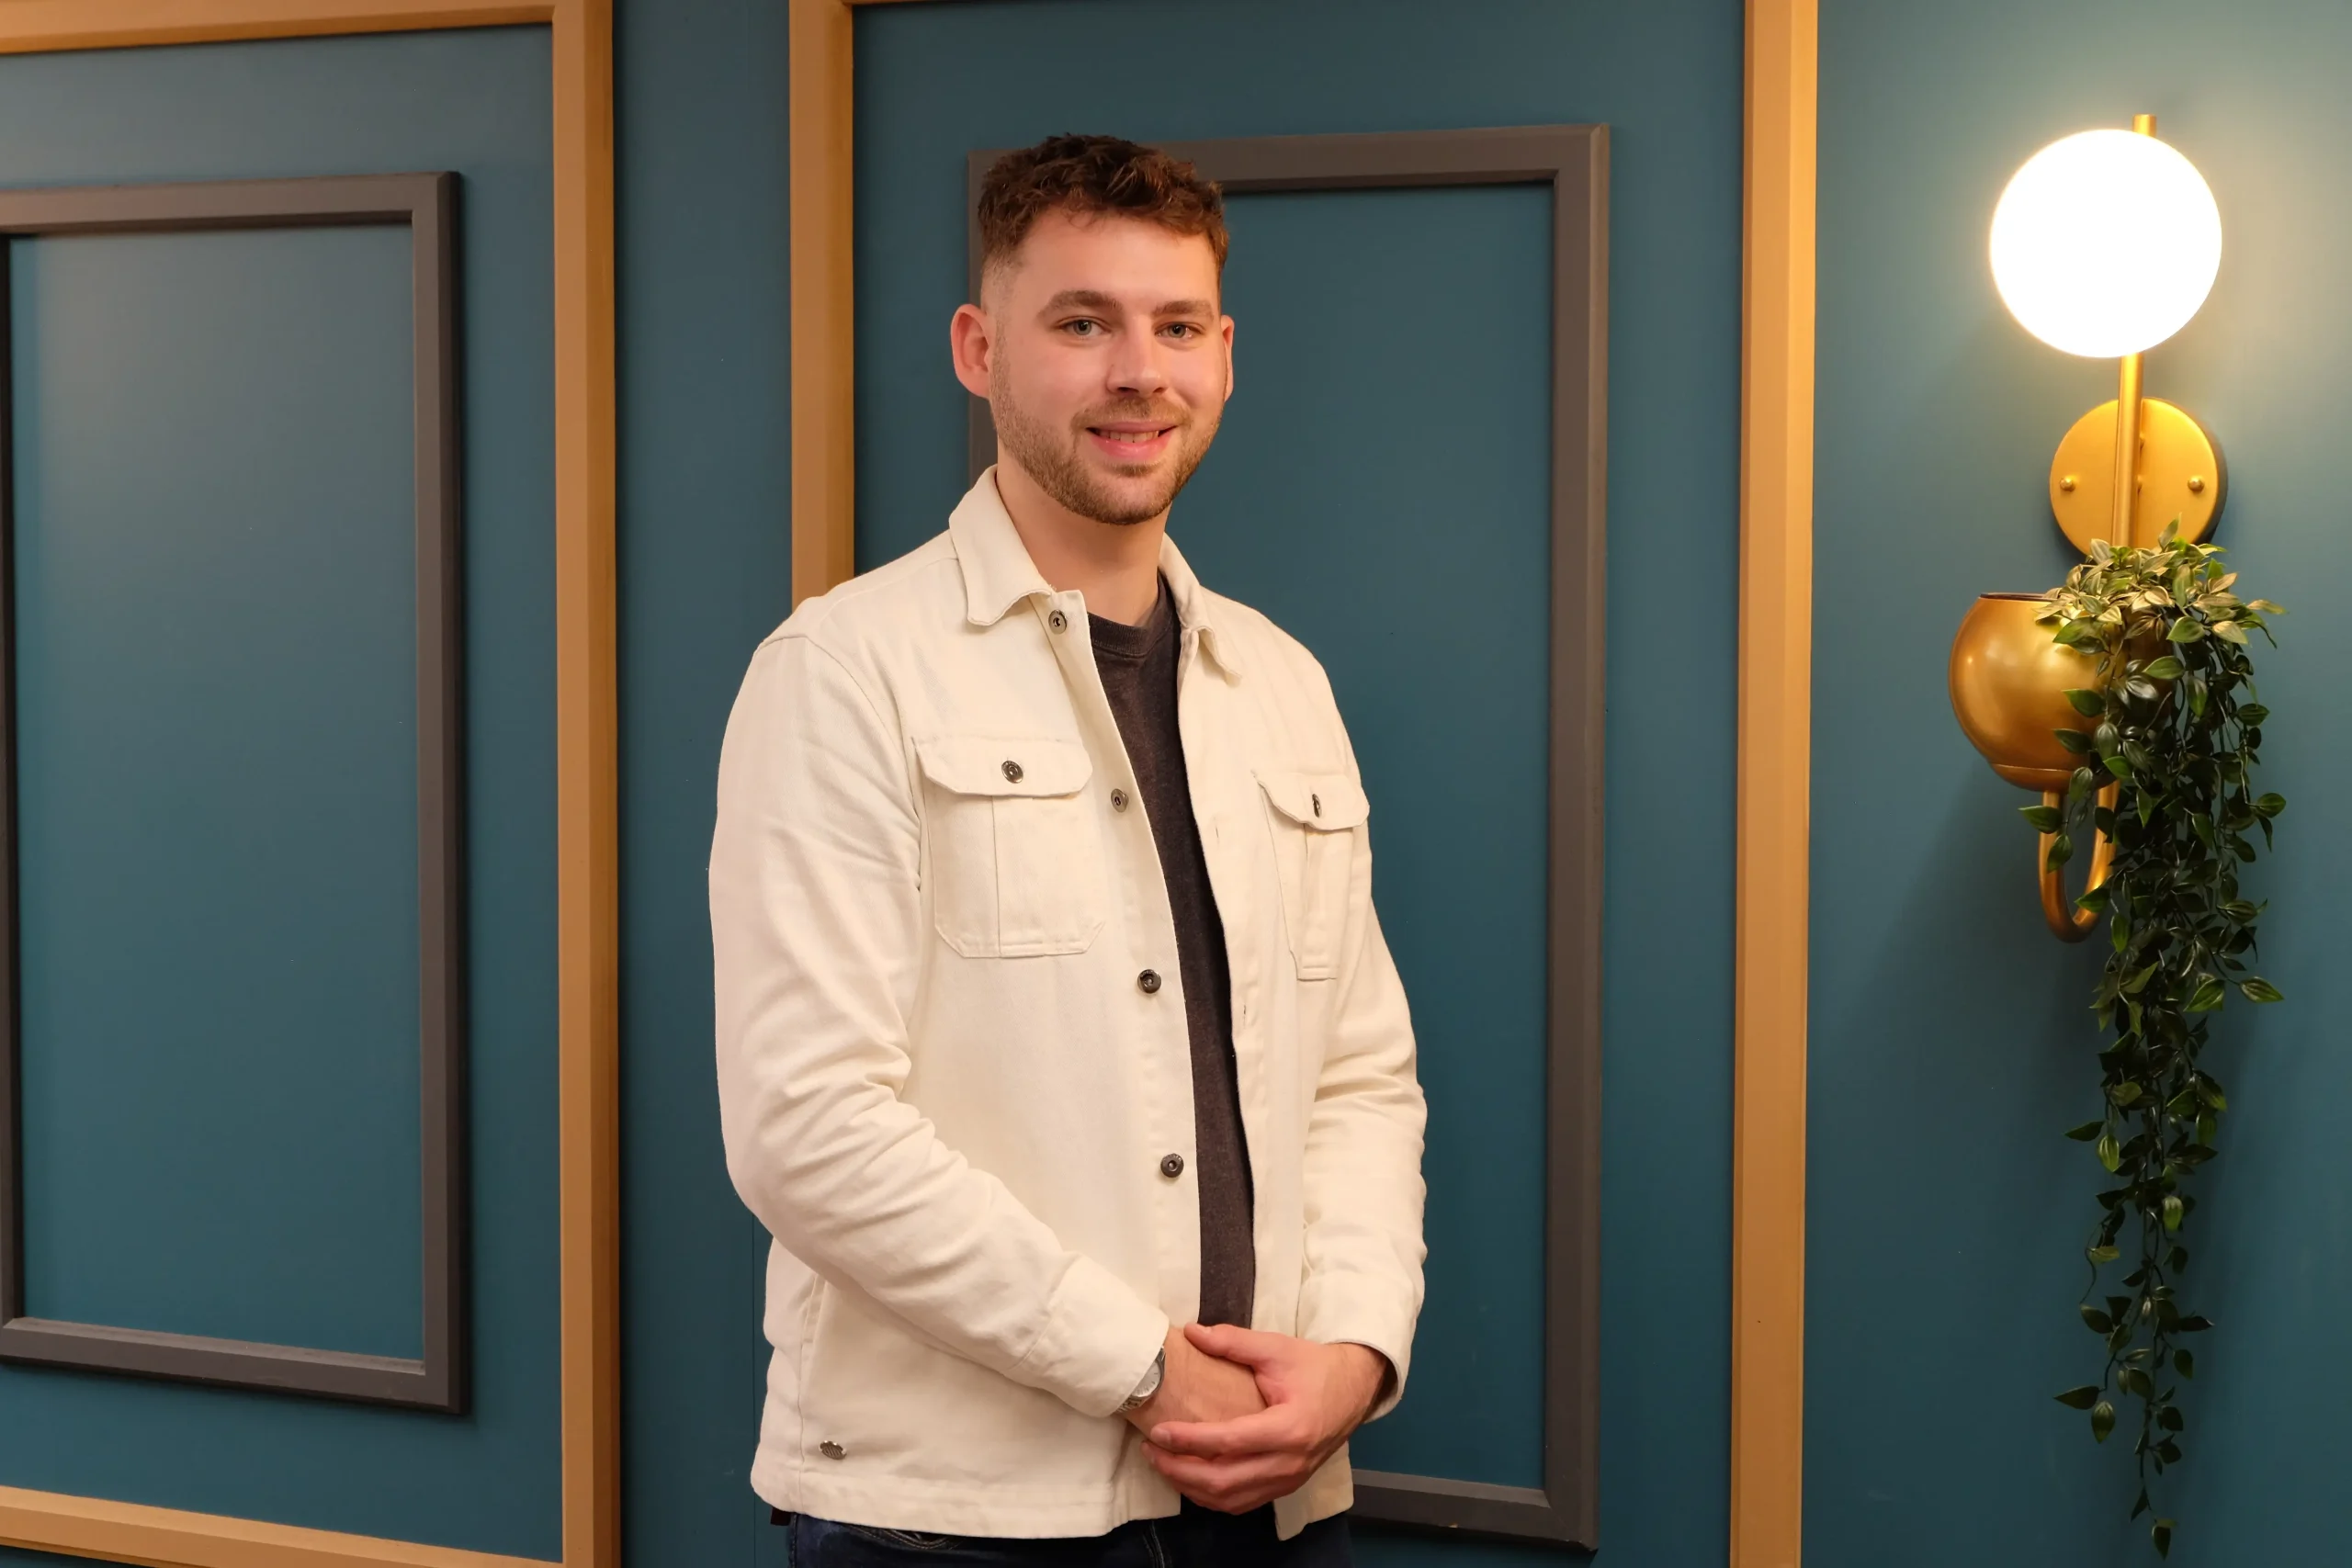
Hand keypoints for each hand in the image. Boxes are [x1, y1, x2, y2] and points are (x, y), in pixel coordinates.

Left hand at [1142, 1325, 1388, 1513]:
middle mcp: (1289, 1462)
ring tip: (1163, 1464)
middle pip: (1224, 1481)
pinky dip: (1212, 1496)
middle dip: (1180, 1469)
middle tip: (1151, 1451)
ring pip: (1230, 1499)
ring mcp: (1289, 1479)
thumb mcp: (1276, 1348)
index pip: (1228, 1442)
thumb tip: (1191, 1332)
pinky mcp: (1286, 1486)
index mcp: (1289, 1427)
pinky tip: (1190, 1478)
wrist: (1354, 1390)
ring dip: (1191, 1487)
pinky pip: (1242, 1502)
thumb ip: (1233, 1341)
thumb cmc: (1315, 1368)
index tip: (1158, 1432)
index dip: (1189, 1440)